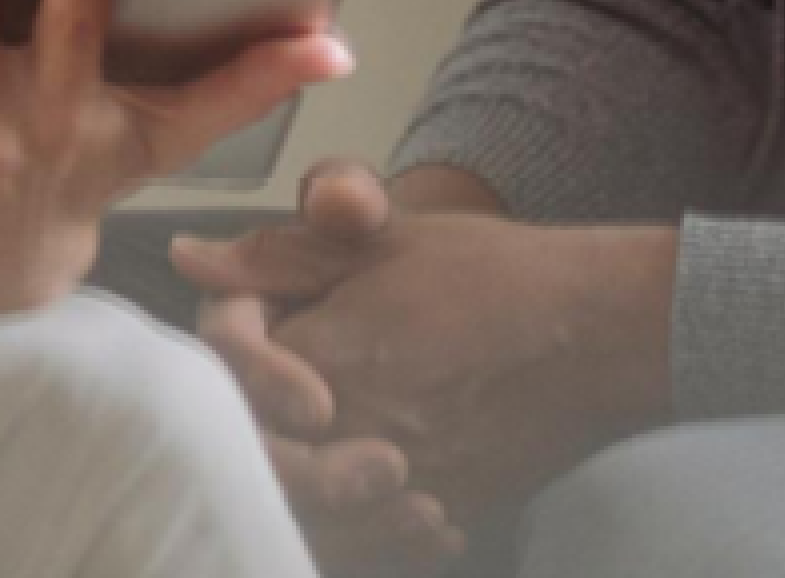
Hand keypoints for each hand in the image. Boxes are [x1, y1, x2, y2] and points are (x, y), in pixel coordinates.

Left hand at [177, 166, 677, 529]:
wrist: (594, 328)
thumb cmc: (489, 271)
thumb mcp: (380, 238)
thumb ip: (279, 255)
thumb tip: (190, 256)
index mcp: (334, 351)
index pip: (232, 379)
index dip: (237, 361)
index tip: (265, 335)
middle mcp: (360, 428)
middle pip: (262, 463)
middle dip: (260, 433)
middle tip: (291, 404)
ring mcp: (405, 482)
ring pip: (312, 518)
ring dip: (304, 490)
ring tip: (319, 452)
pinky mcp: (447, 513)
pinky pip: (377, 545)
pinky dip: (363, 529)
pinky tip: (374, 496)